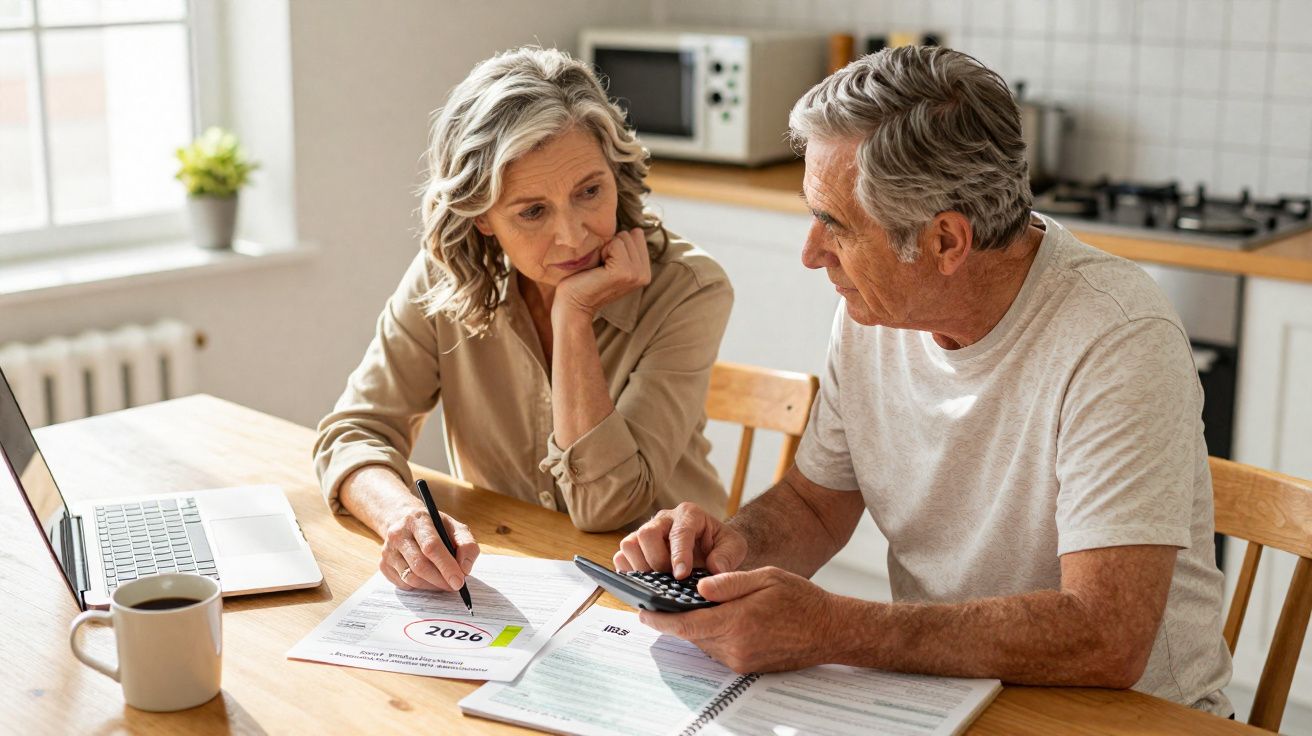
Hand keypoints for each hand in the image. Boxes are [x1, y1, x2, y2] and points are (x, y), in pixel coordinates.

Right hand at [378, 498, 479, 591]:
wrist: (403, 520)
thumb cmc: (434, 526)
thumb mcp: (454, 527)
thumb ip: (466, 544)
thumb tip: (464, 569)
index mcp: (418, 520)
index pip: (431, 546)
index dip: (446, 566)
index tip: (459, 581)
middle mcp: (398, 534)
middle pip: (420, 565)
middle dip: (441, 580)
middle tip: (455, 585)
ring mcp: (388, 550)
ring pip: (411, 578)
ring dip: (432, 585)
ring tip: (444, 582)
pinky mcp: (383, 565)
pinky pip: (404, 584)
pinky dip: (420, 586)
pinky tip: (428, 579)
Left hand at [554, 227, 650, 319]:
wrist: (573, 305)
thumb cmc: (585, 280)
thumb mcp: (611, 261)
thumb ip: (626, 247)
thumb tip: (636, 229)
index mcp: (644, 271)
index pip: (636, 234)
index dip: (616, 245)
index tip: (606, 263)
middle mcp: (644, 274)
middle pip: (630, 235)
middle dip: (612, 246)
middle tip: (601, 268)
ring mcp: (636, 274)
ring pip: (624, 238)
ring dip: (606, 249)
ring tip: (599, 269)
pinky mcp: (624, 273)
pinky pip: (616, 244)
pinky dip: (603, 252)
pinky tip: (598, 270)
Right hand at [614, 502, 747, 577]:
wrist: (711, 547)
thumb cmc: (720, 545)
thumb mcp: (734, 547)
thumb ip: (728, 556)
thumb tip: (715, 569)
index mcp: (689, 514)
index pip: (679, 532)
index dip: (679, 555)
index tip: (682, 575)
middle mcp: (664, 519)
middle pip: (647, 533)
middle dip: (657, 561)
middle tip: (671, 579)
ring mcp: (647, 532)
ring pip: (629, 543)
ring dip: (641, 567)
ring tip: (658, 582)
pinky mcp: (636, 547)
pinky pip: (621, 556)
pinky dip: (629, 572)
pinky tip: (647, 582)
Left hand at [639, 567, 846, 672]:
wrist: (830, 631)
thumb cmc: (801, 600)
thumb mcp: (766, 578)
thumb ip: (730, 582)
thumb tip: (699, 587)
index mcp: (738, 621)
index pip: (687, 625)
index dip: (660, 620)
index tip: (642, 612)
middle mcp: (736, 647)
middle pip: (692, 635)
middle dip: (673, 622)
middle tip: (655, 605)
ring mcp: (741, 660)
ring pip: (704, 644)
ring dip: (692, 628)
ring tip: (681, 609)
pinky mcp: (747, 666)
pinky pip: (718, 650)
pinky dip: (709, 635)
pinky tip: (712, 620)